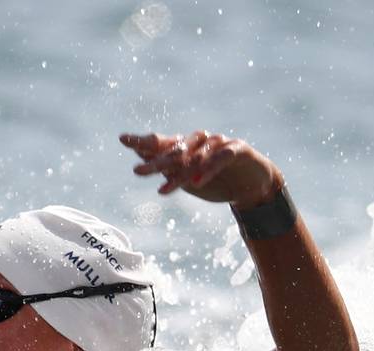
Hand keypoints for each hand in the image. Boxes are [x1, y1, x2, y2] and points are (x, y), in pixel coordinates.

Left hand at [120, 131, 282, 209]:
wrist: (251, 187)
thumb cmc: (215, 182)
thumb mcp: (188, 179)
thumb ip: (168, 168)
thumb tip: (141, 157)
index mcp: (185, 148)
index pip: (160, 142)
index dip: (142, 141)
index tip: (123, 139)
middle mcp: (200, 141)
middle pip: (174, 150)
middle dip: (155, 162)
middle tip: (137, 172)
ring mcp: (219, 143)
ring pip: (196, 156)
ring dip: (180, 173)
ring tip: (164, 188)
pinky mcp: (237, 149)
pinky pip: (220, 158)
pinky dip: (208, 170)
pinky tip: (197, 182)